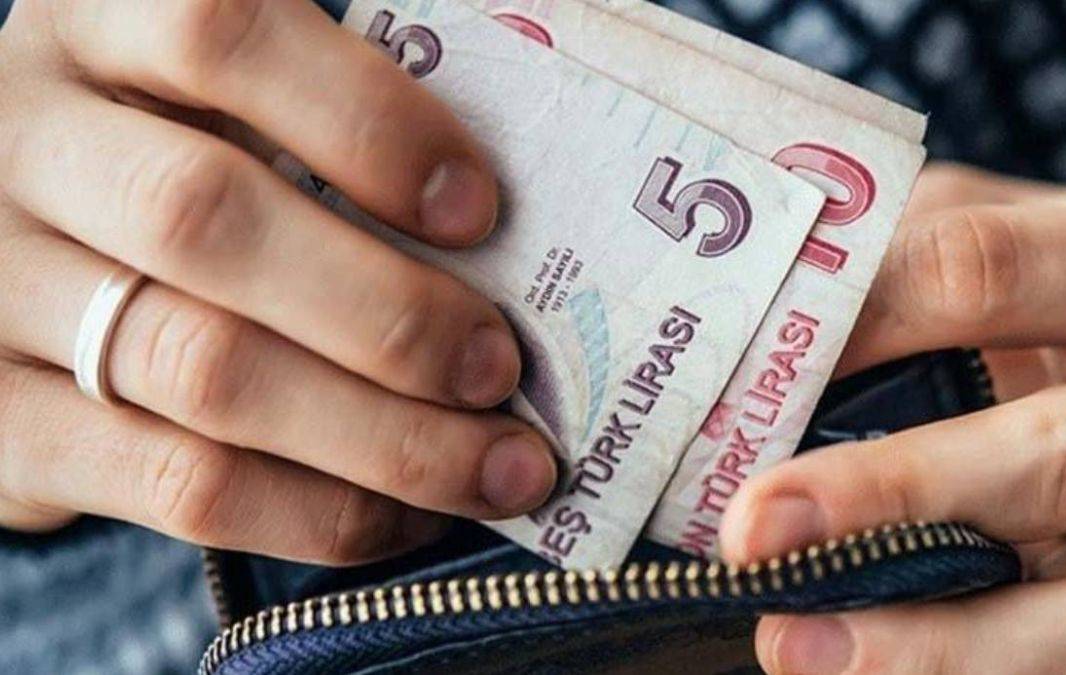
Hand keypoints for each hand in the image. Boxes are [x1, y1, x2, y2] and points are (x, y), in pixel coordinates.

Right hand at [0, 0, 555, 563]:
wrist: (24, 268)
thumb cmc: (183, 171)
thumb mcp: (237, 112)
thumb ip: (339, 141)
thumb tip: (510, 247)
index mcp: (102, 28)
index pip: (219, 33)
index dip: (365, 120)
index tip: (478, 210)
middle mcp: (25, 144)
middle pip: (203, 218)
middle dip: (387, 313)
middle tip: (498, 369)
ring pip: (203, 371)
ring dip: (383, 439)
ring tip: (498, 468)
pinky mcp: (5, 430)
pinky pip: (180, 487)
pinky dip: (321, 512)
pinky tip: (410, 512)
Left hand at [721, 164, 1065, 673]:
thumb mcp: (1026, 232)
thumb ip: (913, 253)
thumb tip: (755, 317)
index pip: (988, 273)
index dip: (857, 323)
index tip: (738, 368)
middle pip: (1055, 459)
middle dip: (890, 496)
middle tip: (751, 529)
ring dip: (928, 645)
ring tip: (792, 646)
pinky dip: (961, 671)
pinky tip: (854, 664)